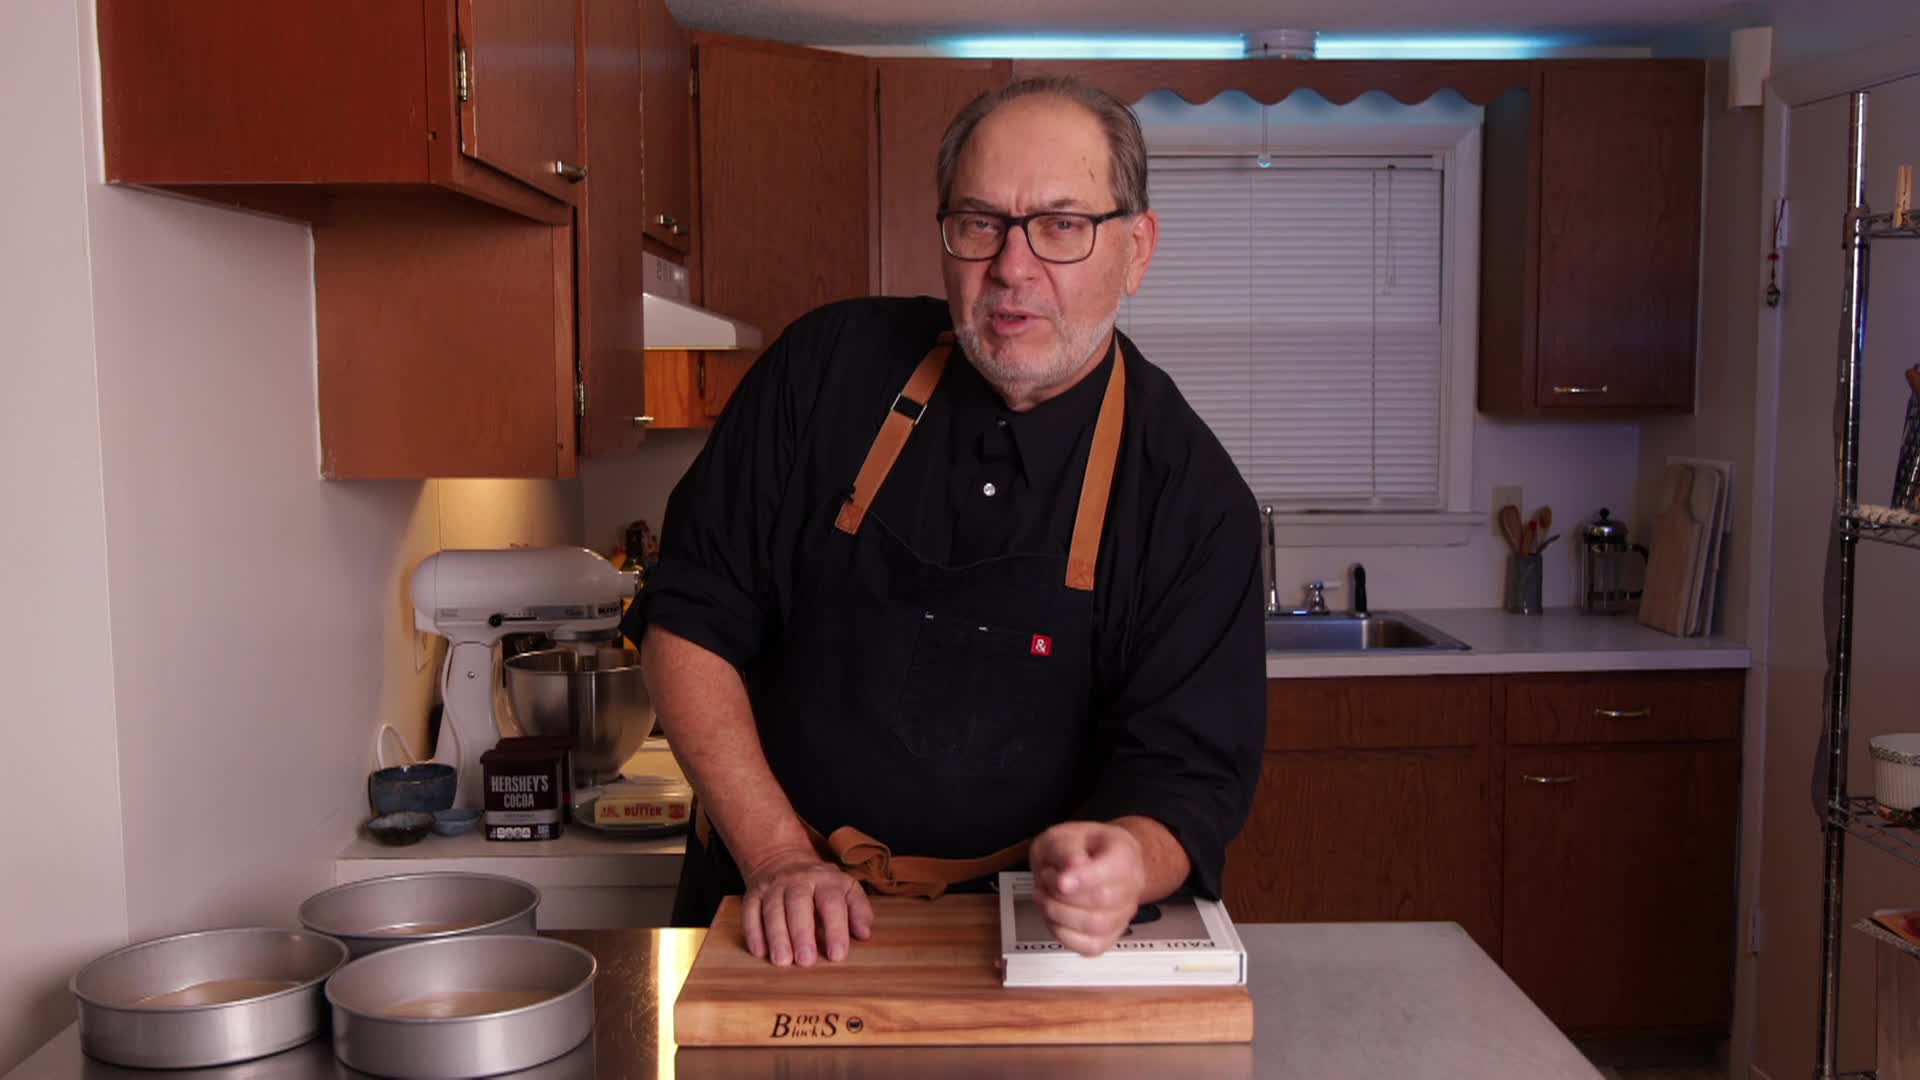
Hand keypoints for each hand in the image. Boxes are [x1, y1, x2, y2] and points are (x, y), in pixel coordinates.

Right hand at [739, 847, 873, 966]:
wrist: (782, 858)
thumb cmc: (821, 885)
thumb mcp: (846, 889)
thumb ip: (859, 910)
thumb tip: (865, 934)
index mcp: (826, 880)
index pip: (832, 902)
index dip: (836, 928)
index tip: (837, 955)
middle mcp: (798, 880)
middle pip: (799, 904)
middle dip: (802, 932)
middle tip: (806, 960)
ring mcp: (774, 886)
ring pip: (773, 909)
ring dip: (777, 936)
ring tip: (782, 960)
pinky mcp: (753, 894)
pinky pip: (751, 912)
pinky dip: (754, 932)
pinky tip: (760, 951)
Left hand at [1029, 821, 1147, 956]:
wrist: (1084, 861)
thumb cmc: (1077, 849)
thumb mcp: (1063, 836)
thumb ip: (1066, 850)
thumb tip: (1072, 868)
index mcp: (1124, 853)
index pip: (1115, 868)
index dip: (1085, 878)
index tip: (1061, 881)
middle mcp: (1131, 886)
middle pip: (1103, 899)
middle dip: (1063, 892)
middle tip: (1046, 878)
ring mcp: (1123, 914)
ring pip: (1095, 926)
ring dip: (1058, 913)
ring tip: (1045, 896)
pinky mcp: (1108, 937)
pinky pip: (1089, 947)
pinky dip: (1064, 934)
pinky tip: (1054, 917)